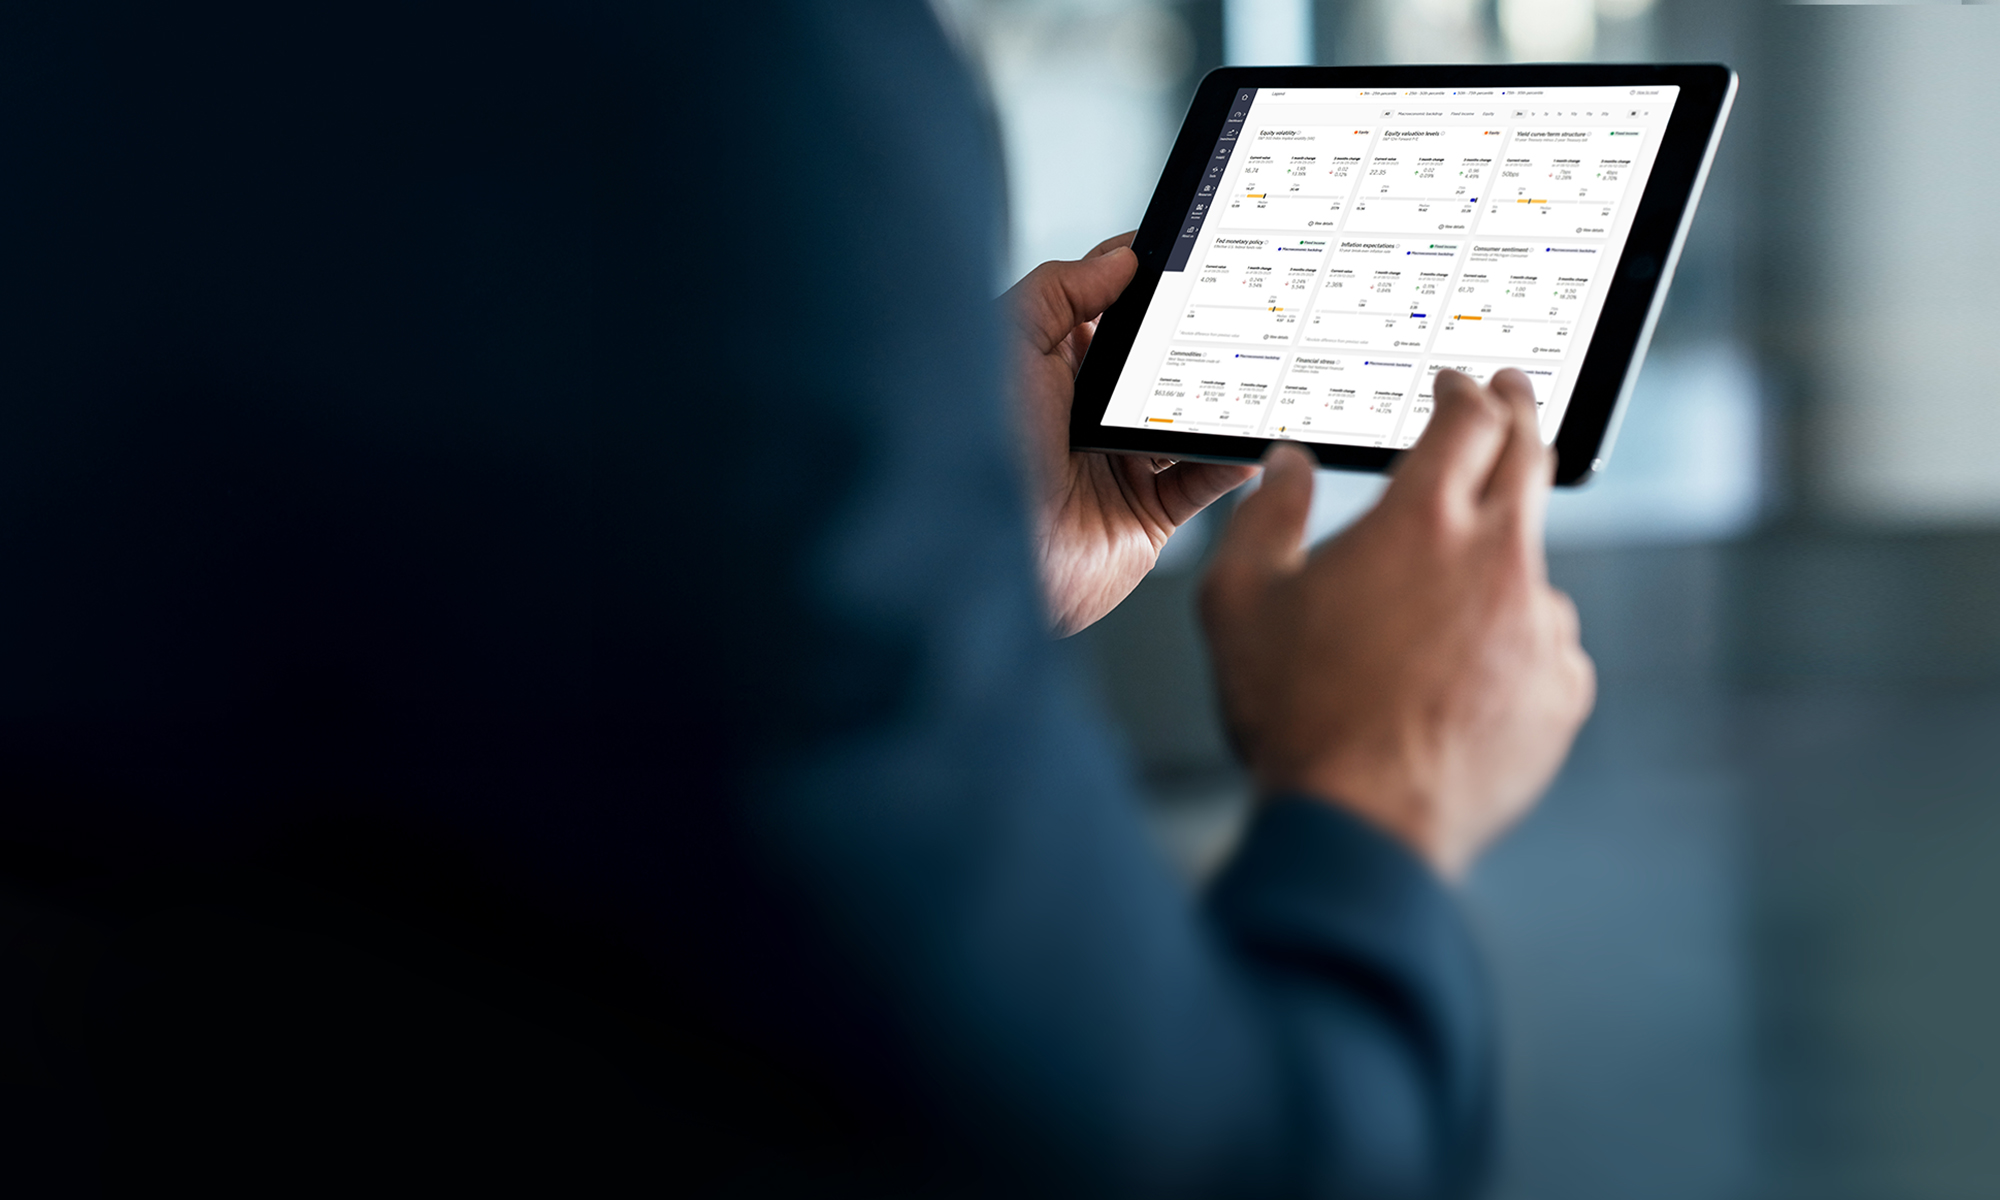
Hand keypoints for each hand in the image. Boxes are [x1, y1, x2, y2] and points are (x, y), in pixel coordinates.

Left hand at [1004, 234, 1258, 635]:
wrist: (983, 551)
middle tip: (1249, 307)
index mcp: (1053, 367)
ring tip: (1264, 367)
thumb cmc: (978, 447)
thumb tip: (1122, 257)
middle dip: (1199, 339)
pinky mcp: (1146, 515)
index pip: (1112, 309)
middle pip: (1160, 364)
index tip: (1197, 252)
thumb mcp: (1011, 344)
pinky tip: (1252, 437)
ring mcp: (1120, 465)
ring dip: (1224, 399)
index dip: (1150, 281)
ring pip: (1188, 421)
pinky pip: (1202, 482)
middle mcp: (1088, 414)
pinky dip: (1231, 461)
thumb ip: (1061, 291)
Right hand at [1200, 370, 1595, 877]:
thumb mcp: (1240, 598)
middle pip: (1531, 458)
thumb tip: (1287, 465)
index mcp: (1422, 521)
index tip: (1460, 384)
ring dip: (1499, 558)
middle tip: (1512, 396)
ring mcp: (1540, 627)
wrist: (1359, 823)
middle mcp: (1497, 561)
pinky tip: (1461, 673)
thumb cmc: (1295, 713)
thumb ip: (1266, 514)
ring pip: (1533, 563)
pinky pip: (1545, 643)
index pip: (1469, 418)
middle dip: (1521, 415)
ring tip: (1443, 601)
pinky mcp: (1561, 690)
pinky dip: (1512, 639)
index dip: (1466, 389)